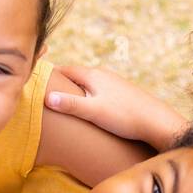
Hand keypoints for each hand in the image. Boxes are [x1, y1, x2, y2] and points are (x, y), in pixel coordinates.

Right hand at [45, 65, 185, 150]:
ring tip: (63, 102)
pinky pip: (98, 90)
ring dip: (75, 90)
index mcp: (93, 75)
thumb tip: (46, 96)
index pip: (64, 70)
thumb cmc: (125, 117)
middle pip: (75, 75)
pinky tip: (88, 107)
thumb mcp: (93, 112)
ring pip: (88, 83)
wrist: (157, 122)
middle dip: (61, 83)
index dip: (49, 75)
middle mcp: (103, 74)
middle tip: (44, 93)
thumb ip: (70, 104)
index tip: (35, 82)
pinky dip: (88, 95)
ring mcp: (114, 82)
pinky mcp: (122, 93)